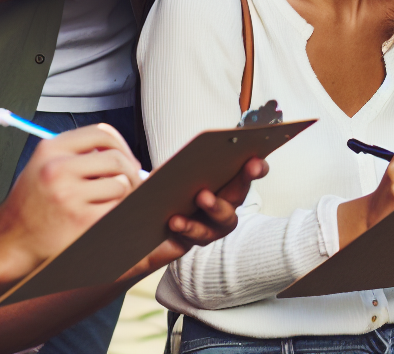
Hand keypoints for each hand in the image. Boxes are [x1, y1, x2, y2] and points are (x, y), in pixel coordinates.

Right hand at [0, 125, 142, 273]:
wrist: (11, 240)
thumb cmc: (31, 204)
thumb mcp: (43, 166)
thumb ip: (76, 154)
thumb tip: (121, 151)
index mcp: (50, 150)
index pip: (100, 133)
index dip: (120, 144)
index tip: (126, 157)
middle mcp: (58, 169)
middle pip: (116, 158)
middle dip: (130, 170)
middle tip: (131, 181)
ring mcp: (69, 195)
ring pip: (121, 184)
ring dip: (123, 194)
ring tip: (110, 200)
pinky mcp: (81, 220)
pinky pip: (117, 208)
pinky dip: (118, 211)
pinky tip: (106, 214)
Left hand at [125, 157, 269, 277]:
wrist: (134, 229)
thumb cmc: (156, 195)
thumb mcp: (167, 174)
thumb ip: (184, 165)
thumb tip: (197, 153)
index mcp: (219, 183)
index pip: (244, 173)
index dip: (256, 167)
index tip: (259, 158)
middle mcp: (222, 204)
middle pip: (238, 192)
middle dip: (244, 178)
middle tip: (248, 166)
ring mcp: (210, 225)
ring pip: (224, 220)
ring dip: (216, 207)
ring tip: (202, 196)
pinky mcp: (193, 240)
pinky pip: (197, 235)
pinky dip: (188, 226)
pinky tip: (175, 220)